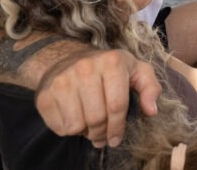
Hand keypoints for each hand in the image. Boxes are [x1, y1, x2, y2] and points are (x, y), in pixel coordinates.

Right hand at [35, 49, 160, 147]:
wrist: (66, 59)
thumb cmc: (108, 69)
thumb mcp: (135, 71)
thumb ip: (150, 88)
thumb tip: (151, 111)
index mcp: (111, 62)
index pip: (116, 105)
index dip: (118, 127)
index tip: (117, 138)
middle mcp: (85, 68)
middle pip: (96, 118)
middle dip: (102, 133)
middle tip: (103, 135)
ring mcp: (62, 81)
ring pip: (76, 126)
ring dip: (85, 133)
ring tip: (90, 125)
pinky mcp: (45, 95)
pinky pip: (59, 128)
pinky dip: (69, 130)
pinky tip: (75, 118)